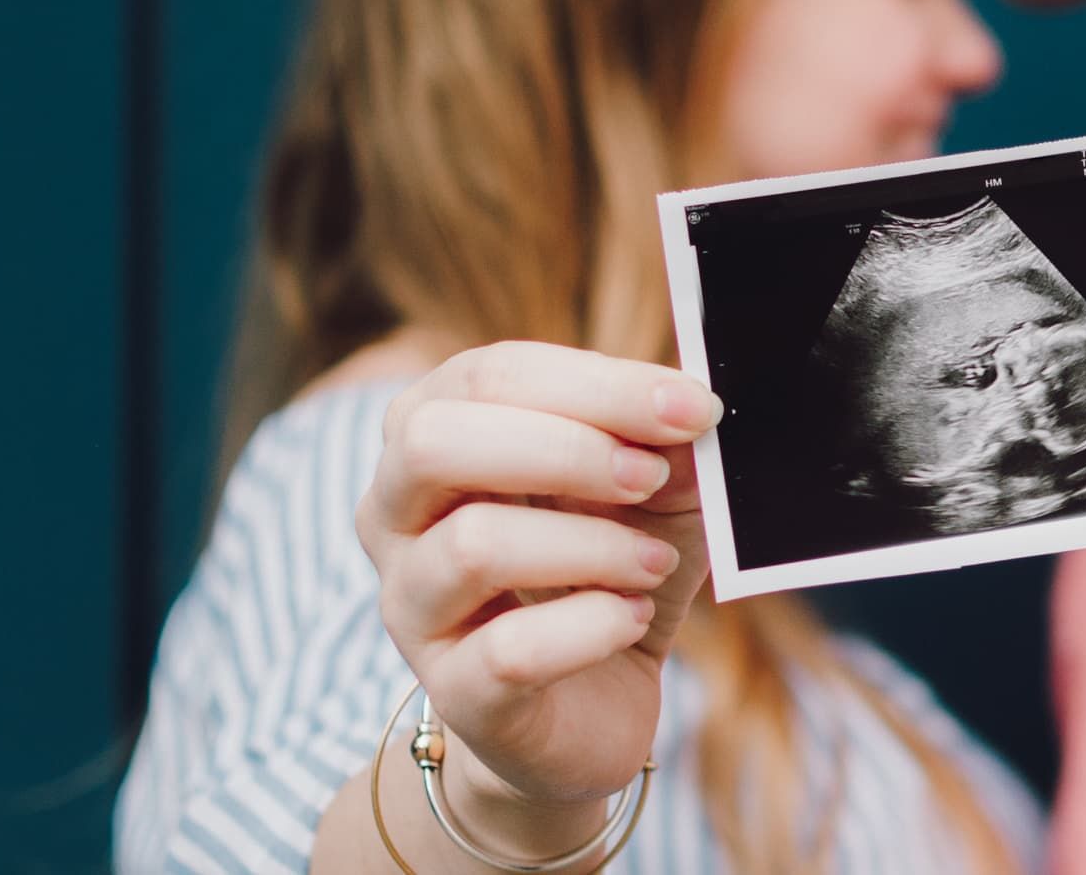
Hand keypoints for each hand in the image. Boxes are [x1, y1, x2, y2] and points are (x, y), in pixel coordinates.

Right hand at [356, 341, 723, 816]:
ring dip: (591, 544)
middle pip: (435, 441)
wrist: (591, 709)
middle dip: (565, 449)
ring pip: (472, 545)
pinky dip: (592, 626)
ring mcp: (412, 607)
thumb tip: (689, 408)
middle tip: (649, 477)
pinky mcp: (455, 692)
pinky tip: (633, 619)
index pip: (488, 376)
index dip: (596, 384)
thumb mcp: (653, 493)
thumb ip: (665, 444)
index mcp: (432, 435)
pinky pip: (509, 650)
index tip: (690, 407)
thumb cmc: (608, 572)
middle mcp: (395, 514)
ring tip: (654, 563)